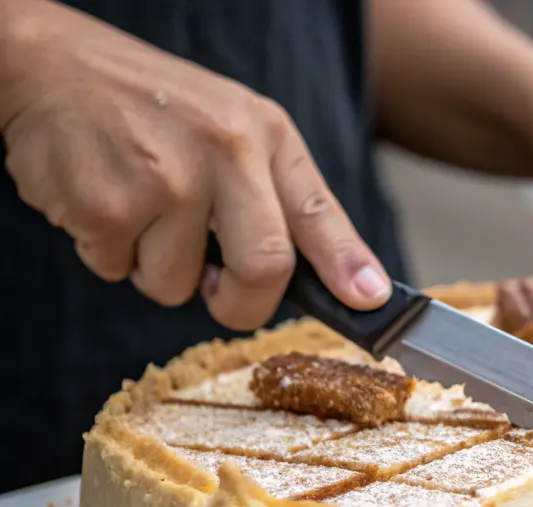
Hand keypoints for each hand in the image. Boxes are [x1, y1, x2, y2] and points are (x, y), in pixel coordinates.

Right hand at [0, 1, 390, 329]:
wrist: (51, 65)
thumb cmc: (157, 108)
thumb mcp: (240, 131)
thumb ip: (293, 205)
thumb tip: (360, 285)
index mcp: (264, 136)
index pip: (320, 215)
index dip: (347, 268)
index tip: (370, 301)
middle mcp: (224, 153)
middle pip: (263, 269)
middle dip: (241, 303)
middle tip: (219, 291)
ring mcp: (163, 178)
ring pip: (177, 286)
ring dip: (157, 268)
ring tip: (141, 206)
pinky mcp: (104, 204)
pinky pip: (118, 272)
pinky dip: (109, 252)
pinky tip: (105, 198)